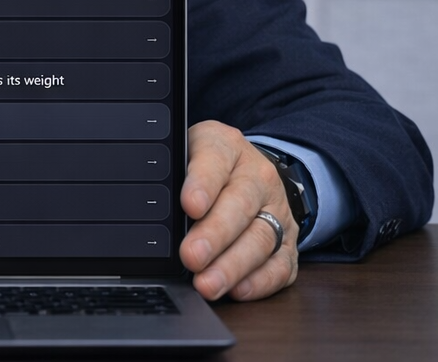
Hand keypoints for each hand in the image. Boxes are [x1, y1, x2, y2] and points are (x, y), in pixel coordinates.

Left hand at [179, 121, 298, 301]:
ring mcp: (277, 209)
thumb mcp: (186, 151)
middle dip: (215, 234)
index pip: (215, 159)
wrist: (250, 169)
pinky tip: (238, 290)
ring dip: (233, 266)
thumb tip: (149, 205)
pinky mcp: (288, 241)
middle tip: (191, 256)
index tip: (189, 205)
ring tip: (207, 284)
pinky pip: (281, 265)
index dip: (203, 184)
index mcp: (226, 146)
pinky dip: (261, 281)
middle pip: (240, 205)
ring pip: (261, 239)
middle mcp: (257, 176)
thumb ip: (171, 172)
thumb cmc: (207, 164)